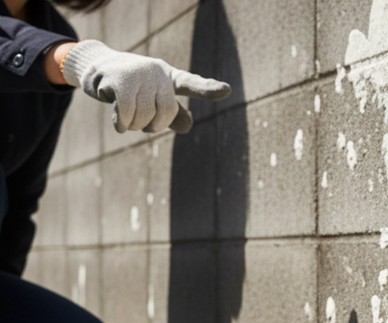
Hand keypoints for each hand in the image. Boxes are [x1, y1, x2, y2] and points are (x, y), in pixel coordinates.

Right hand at [60, 40, 230, 133]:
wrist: (97, 67)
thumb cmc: (132, 87)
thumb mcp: (154, 99)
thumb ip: (172, 114)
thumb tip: (187, 127)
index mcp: (170, 77)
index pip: (192, 84)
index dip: (209, 89)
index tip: (226, 91)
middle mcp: (157, 72)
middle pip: (166, 112)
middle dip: (154, 126)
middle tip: (143, 123)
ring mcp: (139, 73)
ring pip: (145, 116)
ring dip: (135, 126)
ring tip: (128, 117)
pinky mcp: (120, 80)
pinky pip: (127, 114)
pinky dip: (122, 125)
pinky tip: (119, 123)